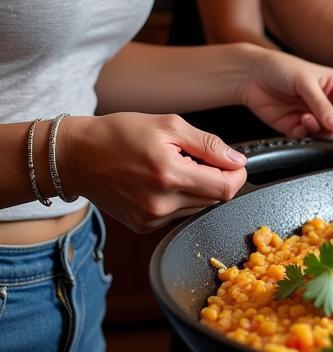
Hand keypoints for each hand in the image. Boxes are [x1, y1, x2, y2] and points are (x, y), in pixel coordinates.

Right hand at [60, 113, 247, 231]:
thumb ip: (209, 144)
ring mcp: (151, 219)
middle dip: (217, 177)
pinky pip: (179, 213)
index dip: (237, 174)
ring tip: (176, 167)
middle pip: (215, 199)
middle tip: (197, 157)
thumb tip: (237, 160)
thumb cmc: (119, 134)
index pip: (226, 188)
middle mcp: (161, 204)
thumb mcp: (169, 126)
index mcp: (169, 176)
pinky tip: (163, 181)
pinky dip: (181, 197)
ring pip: (199, 207)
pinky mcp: (143, 226)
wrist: (77, 156)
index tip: (234, 162)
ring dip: (199, 188)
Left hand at [238, 48, 332, 137]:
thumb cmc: (280, 68)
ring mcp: (310, 114)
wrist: (250, 76)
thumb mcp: (306, 82)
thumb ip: (323, 104)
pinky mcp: (295, 125)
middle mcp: (324, 101)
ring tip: (310, 118)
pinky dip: (306, 132)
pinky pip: (308, 136)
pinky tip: (300, 121)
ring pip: (327, 131)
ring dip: (321, 128)